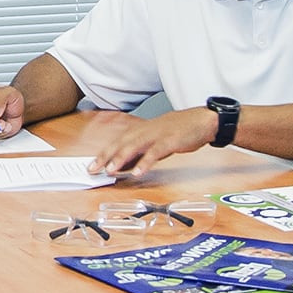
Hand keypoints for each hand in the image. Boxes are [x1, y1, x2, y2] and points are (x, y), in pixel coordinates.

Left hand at [88, 108, 216, 176]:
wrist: (202, 121)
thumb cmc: (177, 131)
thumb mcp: (154, 141)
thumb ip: (138, 153)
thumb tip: (122, 167)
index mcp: (140, 130)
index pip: (117, 142)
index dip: (103, 154)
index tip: (90, 166)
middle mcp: (145, 130)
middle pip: (121, 143)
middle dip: (106, 156)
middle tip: (93, 169)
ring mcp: (157, 134)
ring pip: (135, 146)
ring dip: (121, 158)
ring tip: (110, 170)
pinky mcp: (171, 140)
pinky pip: (156, 152)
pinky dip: (146, 162)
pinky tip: (138, 172)